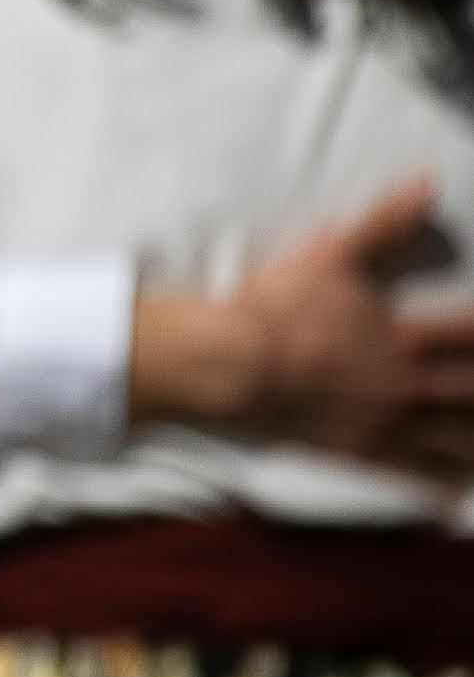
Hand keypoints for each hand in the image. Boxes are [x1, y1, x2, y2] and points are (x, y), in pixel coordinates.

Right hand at [129, 178, 473, 486]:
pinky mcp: (354, 449)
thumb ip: (384, 222)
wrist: (228, 362)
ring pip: (451, 436)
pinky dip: (437, 483)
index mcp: (403, 336)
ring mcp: (381, 421)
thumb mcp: (330, 252)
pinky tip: (455, 494)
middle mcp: (403, 384)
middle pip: (472, 389)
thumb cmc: (275, 304)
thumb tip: (428, 182)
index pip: (470, 332)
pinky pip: (406, 472)